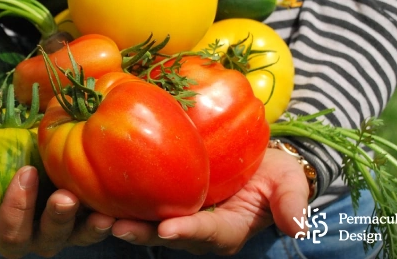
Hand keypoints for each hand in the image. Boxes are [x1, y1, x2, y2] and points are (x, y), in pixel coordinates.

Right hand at [0, 166, 115, 258]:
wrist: (28, 167)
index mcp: (10, 232)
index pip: (9, 232)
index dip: (15, 208)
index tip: (24, 172)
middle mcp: (41, 238)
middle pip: (48, 239)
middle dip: (56, 219)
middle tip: (64, 196)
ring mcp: (70, 232)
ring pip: (81, 236)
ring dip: (90, 226)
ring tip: (101, 212)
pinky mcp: (94, 220)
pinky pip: (106, 224)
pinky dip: (115, 218)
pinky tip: (121, 206)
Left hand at [110, 148, 308, 255]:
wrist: (258, 161)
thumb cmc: (274, 172)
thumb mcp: (289, 183)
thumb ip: (291, 203)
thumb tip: (298, 226)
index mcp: (228, 229)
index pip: (208, 233)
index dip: (188, 232)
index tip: (168, 229)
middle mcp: (199, 229)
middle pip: (169, 235)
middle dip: (143, 233)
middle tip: (117, 227)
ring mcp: (181, 215)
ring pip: (149, 222)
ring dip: (125, 220)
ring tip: (98, 215)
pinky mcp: (166, 199)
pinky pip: (143, 202)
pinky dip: (122, 199)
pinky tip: (98, 190)